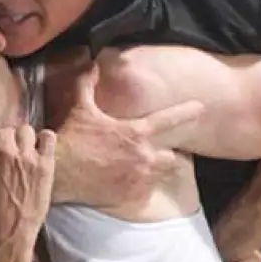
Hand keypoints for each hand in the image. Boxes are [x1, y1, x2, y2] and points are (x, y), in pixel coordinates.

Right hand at [0, 125, 55, 247]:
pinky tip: (38, 149)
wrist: (7, 236)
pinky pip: (48, 137)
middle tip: (5, 152)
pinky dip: (43, 139)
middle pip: (6, 129)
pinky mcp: (45, 165)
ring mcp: (28, 156)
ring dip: (22, 138)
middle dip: (4, 139)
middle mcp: (6, 150)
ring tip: (21, 151)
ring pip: (25, 129)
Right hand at [54, 63, 204, 205]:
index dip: (188, 112)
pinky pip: (147, 192)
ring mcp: (139, 178)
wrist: (60, 174)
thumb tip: (92, 65)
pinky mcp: (132, 196)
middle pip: (172, 156)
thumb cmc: (72, 139)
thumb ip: (87, 84)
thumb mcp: (79, 108)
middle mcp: (143, 156)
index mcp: (136, 132)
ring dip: (155, 170)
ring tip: (144, 169)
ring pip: (160, 175)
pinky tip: (129, 183)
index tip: (201, 108)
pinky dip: (141, 187)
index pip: (170, 120)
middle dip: (168, 153)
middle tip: (156, 151)